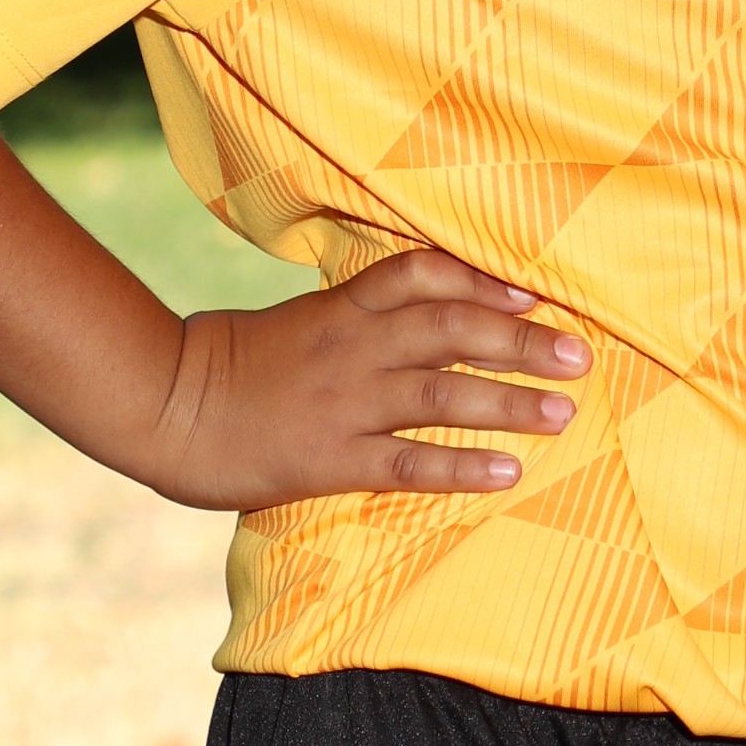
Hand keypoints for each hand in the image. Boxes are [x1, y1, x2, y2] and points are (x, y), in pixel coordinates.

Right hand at [150, 249, 589, 510]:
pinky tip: (506, 470)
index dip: (482, 280)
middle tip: (580, 356)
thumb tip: (425, 316)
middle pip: (450, 330)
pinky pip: (407, 462)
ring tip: (562, 413)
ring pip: (441, 393)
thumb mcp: (299, 323)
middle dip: (521, 341)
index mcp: (341, 309)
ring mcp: (343, 403)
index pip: (421, 276)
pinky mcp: (329, 458)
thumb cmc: (233, 364)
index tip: (535, 292)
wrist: (166, 407)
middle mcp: (352, 347)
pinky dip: (460, 465)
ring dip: (508, 401)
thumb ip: (357, 317)